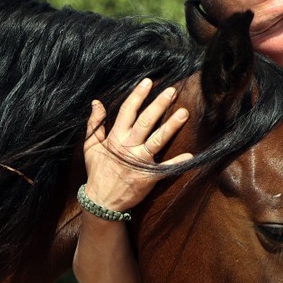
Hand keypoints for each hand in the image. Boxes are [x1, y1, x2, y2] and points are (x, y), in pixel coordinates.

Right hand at [84, 78, 191, 212]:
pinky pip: (166, 168)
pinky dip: (178, 162)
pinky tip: (190, 155)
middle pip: (146, 121)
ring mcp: (140, 161)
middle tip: (172, 91)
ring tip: (184, 112)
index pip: (127, 111)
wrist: (102, 201)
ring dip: (171, 126)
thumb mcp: (91, 146)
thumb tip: (96, 102)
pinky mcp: (149, 176)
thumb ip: (95, 124)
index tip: (148, 82)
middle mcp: (129, 146)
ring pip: (158, 140)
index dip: (138, 95)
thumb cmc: (97, 172)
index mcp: (116, 138)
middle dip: (159, 104)